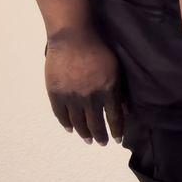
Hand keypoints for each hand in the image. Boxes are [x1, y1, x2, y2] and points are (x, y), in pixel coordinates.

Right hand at [44, 29, 124, 144]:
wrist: (72, 38)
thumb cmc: (98, 50)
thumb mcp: (116, 70)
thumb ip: (120, 91)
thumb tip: (125, 110)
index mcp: (108, 90)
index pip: (114, 118)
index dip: (116, 131)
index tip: (117, 140)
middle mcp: (90, 97)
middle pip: (96, 123)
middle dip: (100, 136)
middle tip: (102, 143)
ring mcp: (71, 96)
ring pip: (78, 122)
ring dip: (84, 133)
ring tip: (88, 139)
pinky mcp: (56, 93)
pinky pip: (61, 114)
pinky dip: (66, 123)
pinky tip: (71, 129)